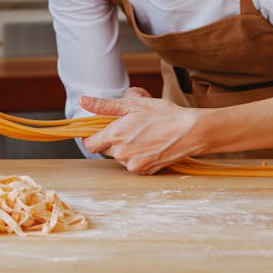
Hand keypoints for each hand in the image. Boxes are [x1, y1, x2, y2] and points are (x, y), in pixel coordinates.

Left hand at [78, 93, 199, 174]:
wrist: (190, 132)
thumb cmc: (163, 115)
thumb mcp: (133, 104)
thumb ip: (104, 105)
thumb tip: (83, 101)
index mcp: (115, 135)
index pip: (88, 144)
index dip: (91, 136)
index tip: (100, 129)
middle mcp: (122, 153)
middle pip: (105, 149)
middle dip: (112, 139)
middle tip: (128, 126)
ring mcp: (133, 165)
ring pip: (119, 157)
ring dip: (125, 148)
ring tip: (143, 134)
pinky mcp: (145, 171)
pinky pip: (132, 164)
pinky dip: (136, 155)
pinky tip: (149, 144)